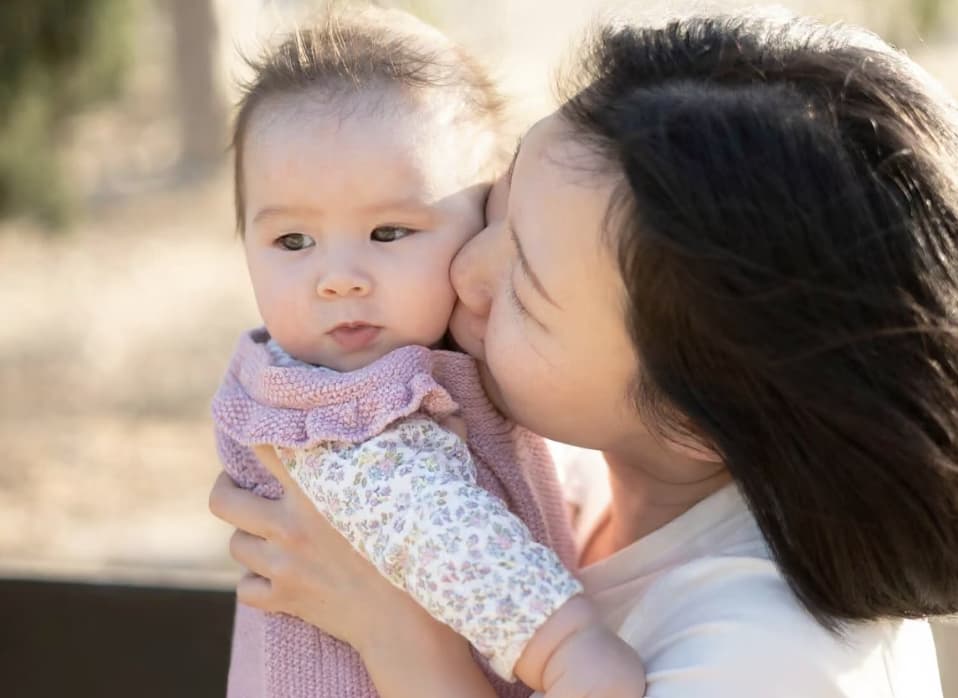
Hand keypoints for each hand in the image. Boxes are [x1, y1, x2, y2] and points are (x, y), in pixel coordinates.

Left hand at [209, 448, 497, 697]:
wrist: (412, 622)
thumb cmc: (427, 543)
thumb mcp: (430, 483)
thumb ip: (436, 438)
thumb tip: (449, 409)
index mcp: (318, 486)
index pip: (264, 444)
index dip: (256, 433)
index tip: (261, 431)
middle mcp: (290, 523)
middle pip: (223, 499)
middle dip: (226, 488)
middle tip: (241, 485)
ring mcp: (283, 564)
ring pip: (235, 544)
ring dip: (250, 538)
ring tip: (269, 535)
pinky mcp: (284, 599)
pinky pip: (245, 589)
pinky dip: (257, 584)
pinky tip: (277, 578)